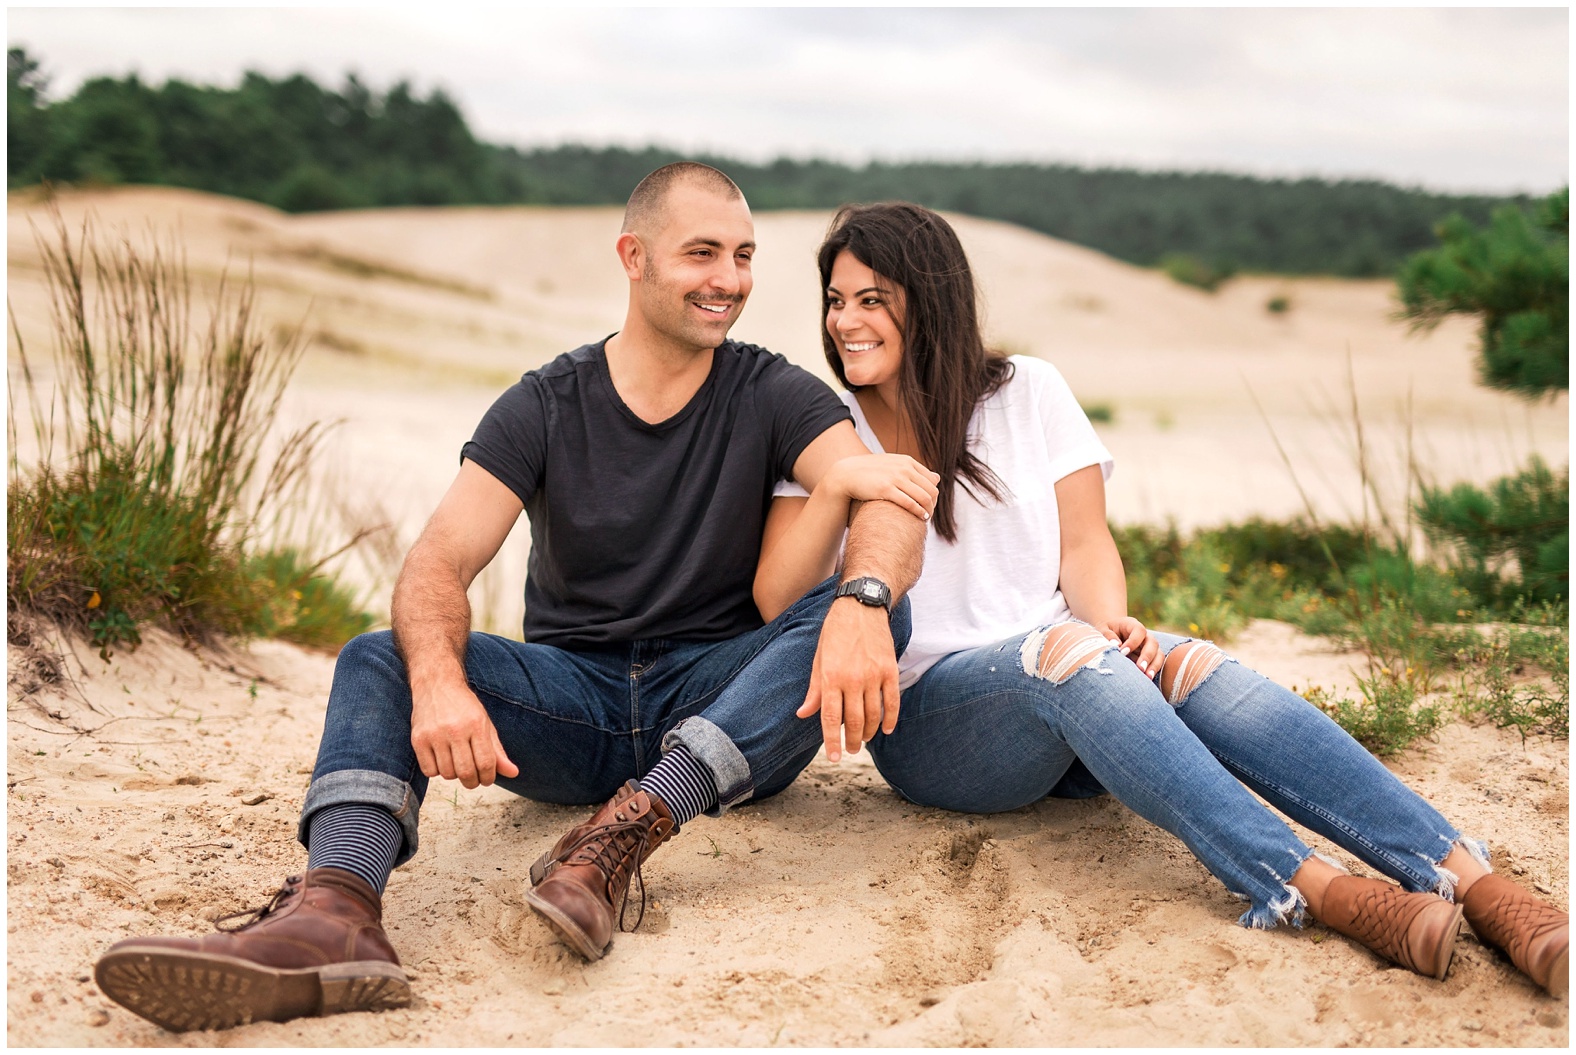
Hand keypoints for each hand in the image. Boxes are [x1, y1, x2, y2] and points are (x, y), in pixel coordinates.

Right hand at [410, 681, 518, 789]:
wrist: (436, 684)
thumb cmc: (463, 706)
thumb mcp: (485, 723)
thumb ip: (497, 751)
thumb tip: (513, 773)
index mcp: (476, 725)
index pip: (486, 763)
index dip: (488, 778)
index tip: (487, 779)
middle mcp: (455, 729)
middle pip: (466, 773)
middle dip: (472, 782)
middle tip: (472, 778)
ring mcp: (434, 735)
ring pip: (447, 774)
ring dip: (453, 774)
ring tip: (455, 762)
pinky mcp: (418, 739)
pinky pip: (429, 771)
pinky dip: (436, 771)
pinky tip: (441, 758)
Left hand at [795, 598, 900, 760]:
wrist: (861, 607)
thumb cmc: (835, 632)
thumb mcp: (818, 659)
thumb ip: (814, 690)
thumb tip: (803, 714)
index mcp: (830, 677)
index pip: (830, 718)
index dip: (832, 741)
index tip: (835, 758)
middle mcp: (852, 679)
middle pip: (854, 721)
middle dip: (852, 741)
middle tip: (851, 750)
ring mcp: (873, 675)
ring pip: (873, 715)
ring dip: (869, 732)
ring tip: (864, 740)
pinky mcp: (890, 670)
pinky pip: (892, 701)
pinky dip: (890, 719)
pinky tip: (886, 729)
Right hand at [827, 455, 939, 522]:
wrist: (846, 474)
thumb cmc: (870, 473)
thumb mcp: (894, 466)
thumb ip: (915, 471)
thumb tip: (937, 478)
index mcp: (907, 461)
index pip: (932, 480)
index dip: (934, 495)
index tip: (929, 505)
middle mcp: (904, 468)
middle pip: (931, 489)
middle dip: (933, 504)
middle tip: (929, 514)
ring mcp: (895, 478)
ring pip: (924, 497)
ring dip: (928, 510)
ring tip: (925, 518)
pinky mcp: (886, 489)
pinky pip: (910, 503)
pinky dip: (919, 512)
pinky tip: (920, 518)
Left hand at [1095, 616, 1160, 677]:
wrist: (1111, 633)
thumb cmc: (1106, 631)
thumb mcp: (1103, 629)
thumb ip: (1108, 635)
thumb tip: (1115, 645)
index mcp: (1132, 625)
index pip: (1139, 631)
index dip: (1133, 641)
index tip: (1123, 652)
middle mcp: (1144, 635)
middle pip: (1153, 643)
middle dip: (1147, 656)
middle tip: (1140, 668)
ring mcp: (1149, 646)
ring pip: (1158, 654)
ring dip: (1154, 666)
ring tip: (1148, 677)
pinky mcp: (1150, 657)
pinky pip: (1156, 663)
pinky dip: (1153, 671)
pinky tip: (1147, 680)